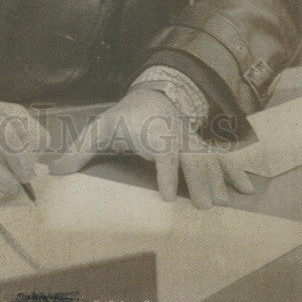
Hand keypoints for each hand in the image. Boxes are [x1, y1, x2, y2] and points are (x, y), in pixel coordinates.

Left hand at [50, 88, 254, 208]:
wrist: (153, 95)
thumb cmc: (124, 116)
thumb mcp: (100, 129)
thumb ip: (79, 150)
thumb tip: (53, 172)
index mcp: (152, 131)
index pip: (160, 152)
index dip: (164, 173)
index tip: (166, 197)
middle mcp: (175, 135)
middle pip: (190, 158)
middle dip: (199, 181)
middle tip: (206, 207)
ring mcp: (191, 140)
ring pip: (208, 158)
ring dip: (219, 179)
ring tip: (228, 202)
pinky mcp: (201, 146)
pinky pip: (220, 158)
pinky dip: (235, 170)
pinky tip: (247, 187)